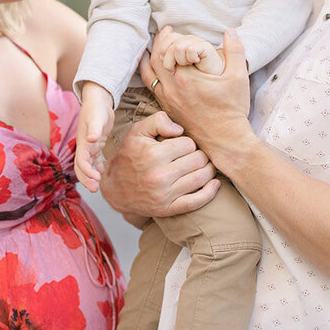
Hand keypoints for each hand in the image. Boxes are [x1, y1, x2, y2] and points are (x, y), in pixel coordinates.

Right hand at [75, 84, 114, 192]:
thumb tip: (91, 139)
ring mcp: (90, 146)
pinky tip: (103, 173)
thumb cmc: (96, 108)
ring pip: (87, 166)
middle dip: (86, 179)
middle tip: (95, 189)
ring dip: (91, 176)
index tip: (95, 178)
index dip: (87, 171)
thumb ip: (94, 129)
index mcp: (82, 142)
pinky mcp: (97, 145)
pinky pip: (95, 160)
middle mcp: (84, 146)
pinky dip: (97, 168)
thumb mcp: (97, 117)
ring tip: (98, 185)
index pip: (81, 161)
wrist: (98, 101)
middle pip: (81, 167)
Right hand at [101, 110, 218, 218]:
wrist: (115, 188)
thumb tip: (181, 129)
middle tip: (195, 156)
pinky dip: (210, 193)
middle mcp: (159, 175)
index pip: (189, 144)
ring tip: (205, 166)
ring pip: (201, 178)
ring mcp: (164, 194)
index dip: (188, 143)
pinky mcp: (167, 209)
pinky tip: (215, 184)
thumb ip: (158, 121)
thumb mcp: (137, 132)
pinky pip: (196, 202)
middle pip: (198, 160)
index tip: (182, 146)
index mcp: (153, 154)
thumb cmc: (129, 156)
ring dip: (208, 170)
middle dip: (200, 155)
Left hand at [142, 30, 251, 164]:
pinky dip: (150, 72)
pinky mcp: (167, 108)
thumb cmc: (232, 110)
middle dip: (159, 42)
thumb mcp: (238, 78)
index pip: (168, 48)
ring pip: (149, 72)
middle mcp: (172, 88)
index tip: (175, 31)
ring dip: (151, 56)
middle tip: (166, 32)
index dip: (170, 37)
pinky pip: (151, 86)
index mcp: (186, 77)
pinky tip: (155, 67)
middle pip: (155, 57)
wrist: (225, 139)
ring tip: (157, 46)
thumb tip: (231, 32)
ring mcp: (167, 99)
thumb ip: (236, 51)